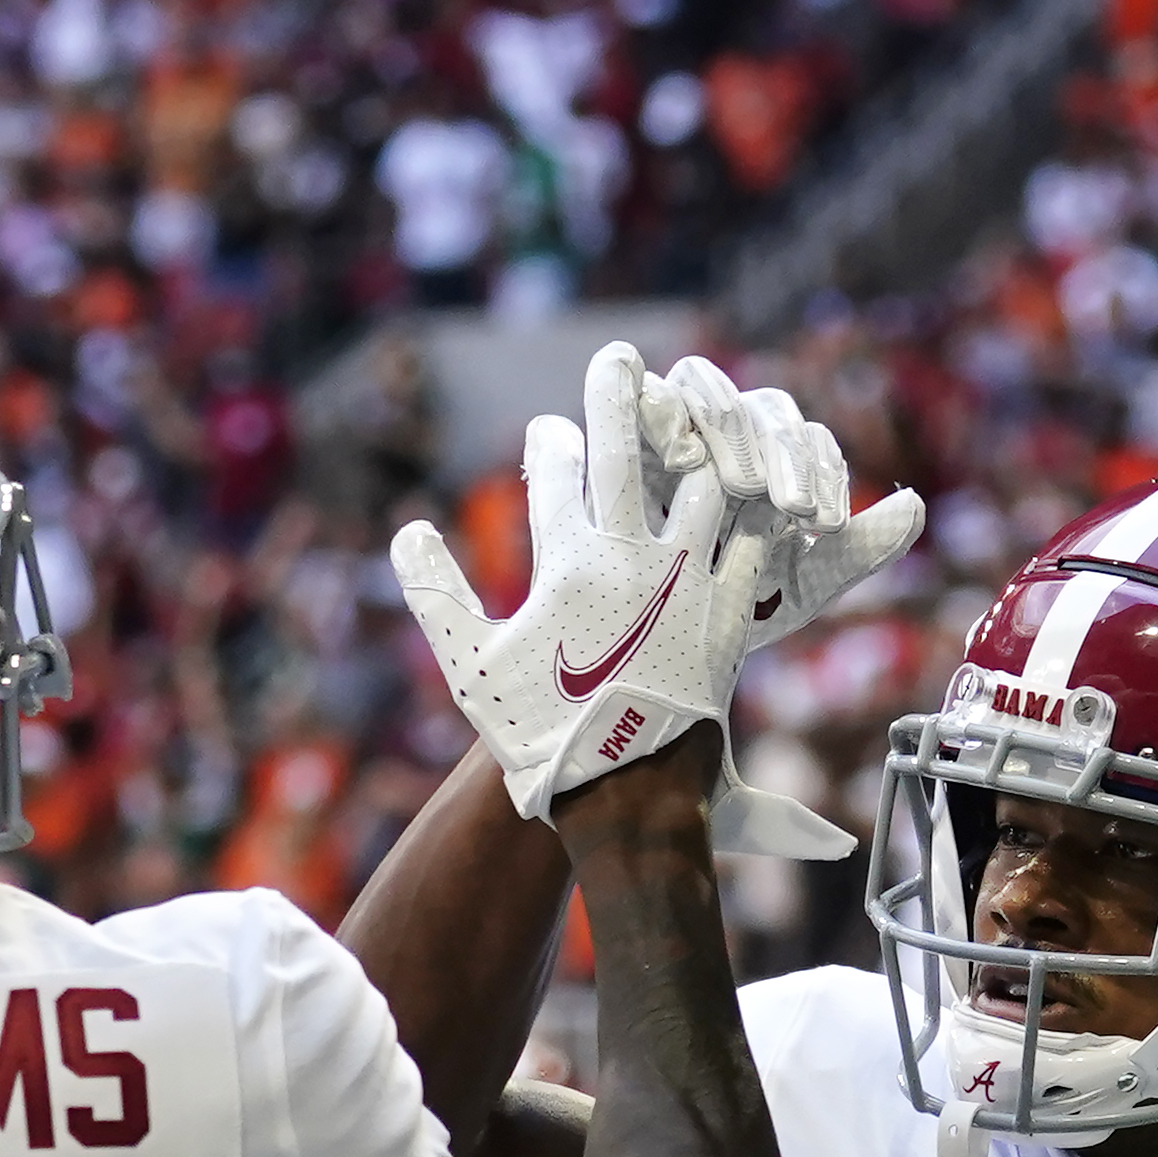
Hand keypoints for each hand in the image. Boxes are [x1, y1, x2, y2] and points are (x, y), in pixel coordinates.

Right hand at [395, 341, 764, 823]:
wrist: (626, 800)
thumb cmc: (541, 739)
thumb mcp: (470, 670)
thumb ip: (436, 596)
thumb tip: (405, 533)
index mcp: (568, 563)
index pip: (556, 472)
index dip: (550, 444)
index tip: (548, 432)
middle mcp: (633, 560)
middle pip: (625, 452)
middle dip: (617, 395)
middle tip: (619, 356)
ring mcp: (689, 585)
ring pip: (701, 486)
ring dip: (693, 451)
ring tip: (693, 425)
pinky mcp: (732, 616)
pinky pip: (751, 546)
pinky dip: (750, 516)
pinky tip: (750, 498)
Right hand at [645, 355, 924, 655]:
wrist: (644, 645)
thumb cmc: (722, 612)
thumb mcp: (794, 588)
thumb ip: (854, 551)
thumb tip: (918, 507)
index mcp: (776, 465)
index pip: (810, 444)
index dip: (823, 474)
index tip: (826, 525)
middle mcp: (732, 436)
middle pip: (767, 411)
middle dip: (784, 456)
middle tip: (790, 509)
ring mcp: (678, 424)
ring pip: (713, 388)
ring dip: (734, 433)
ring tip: (743, 488)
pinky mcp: (626, 427)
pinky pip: (652, 392)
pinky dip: (670, 414)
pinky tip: (683, 460)